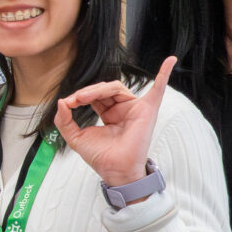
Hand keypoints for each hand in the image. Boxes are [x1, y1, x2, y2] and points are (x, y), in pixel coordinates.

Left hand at [54, 55, 174, 187]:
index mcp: (109, 113)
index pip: (94, 96)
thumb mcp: (75, 137)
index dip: (80, 96)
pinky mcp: (147, 110)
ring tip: (83, 97)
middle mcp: (123, 109)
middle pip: (104, 89)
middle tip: (74, 100)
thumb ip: (64, 120)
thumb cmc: (101, 157)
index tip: (67, 104)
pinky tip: (170, 60)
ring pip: (116, 87)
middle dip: (87, 92)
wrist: (115, 171)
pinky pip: (158, 89)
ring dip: (97, 89)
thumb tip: (61, 102)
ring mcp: (135, 108)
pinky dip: (164, 74)